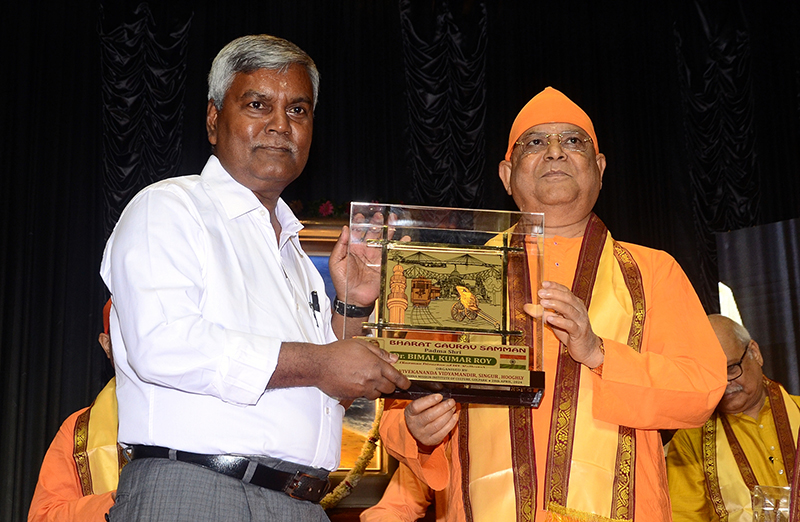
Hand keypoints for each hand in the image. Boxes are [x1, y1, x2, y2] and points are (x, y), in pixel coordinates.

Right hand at [276, 338, 410, 399]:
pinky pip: (365, 396)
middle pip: (389, 388)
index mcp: (375, 365)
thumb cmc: (337, 352)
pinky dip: (366, 392)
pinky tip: (360, 383)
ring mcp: (362, 389)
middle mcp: (371, 378)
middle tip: (388, 381)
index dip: (404, 382)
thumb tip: (393, 359)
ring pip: (377, 394)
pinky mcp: (353, 395)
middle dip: (391, 385)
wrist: (319, 365)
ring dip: (378, 389)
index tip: (407, 384)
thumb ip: (379, 352)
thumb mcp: (361, 345)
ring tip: (371, 381)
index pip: (396, 377)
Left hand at [328, 212, 406, 306]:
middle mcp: (366, 251)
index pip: (358, 232)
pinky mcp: (384, 265)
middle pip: (373, 233)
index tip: (361, 215)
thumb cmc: (342, 282)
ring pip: (384, 240)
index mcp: (354, 249)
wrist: (353, 299)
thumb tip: (344, 229)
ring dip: (389, 230)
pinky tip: (404, 238)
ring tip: (393, 220)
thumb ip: (340, 245)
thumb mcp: (336, 262)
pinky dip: (399, 245)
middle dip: (376, 223)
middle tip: (379, 215)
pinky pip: (393, 254)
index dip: (360, 223)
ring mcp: (376, 258)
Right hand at [404, 394, 458, 446]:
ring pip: (437, 425)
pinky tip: (454, 416)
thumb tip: (442, 397)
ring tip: (453, 408)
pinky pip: (443, 433)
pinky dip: (451, 424)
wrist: (416, 431)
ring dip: (448, 415)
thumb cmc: (420, 414)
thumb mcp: (419, 406)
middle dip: (443, 407)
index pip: (416, 406)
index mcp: (409, 413)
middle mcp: (414, 425)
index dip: (429, 401)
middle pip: (429, 416)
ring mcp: (422, 434)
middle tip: (451, 401)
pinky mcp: (431, 441)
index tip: (440, 396)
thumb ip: (428, 400)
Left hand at [523, 281, 603, 367]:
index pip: (565, 291)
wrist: (586, 348)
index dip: (555, 286)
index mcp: (575, 304)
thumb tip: (526, 306)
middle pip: (568, 298)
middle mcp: (579, 310)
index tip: (543, 284)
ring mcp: (580, 321)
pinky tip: (550, 319)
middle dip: (553, 294)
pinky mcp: (579, 333)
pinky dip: (560, 321)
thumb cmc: (570, 332)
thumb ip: (542, 312)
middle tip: (541, 293)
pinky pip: (570, 325)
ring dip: (555, 305)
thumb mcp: (554, 321)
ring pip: (569, 310)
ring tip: (543, 303)